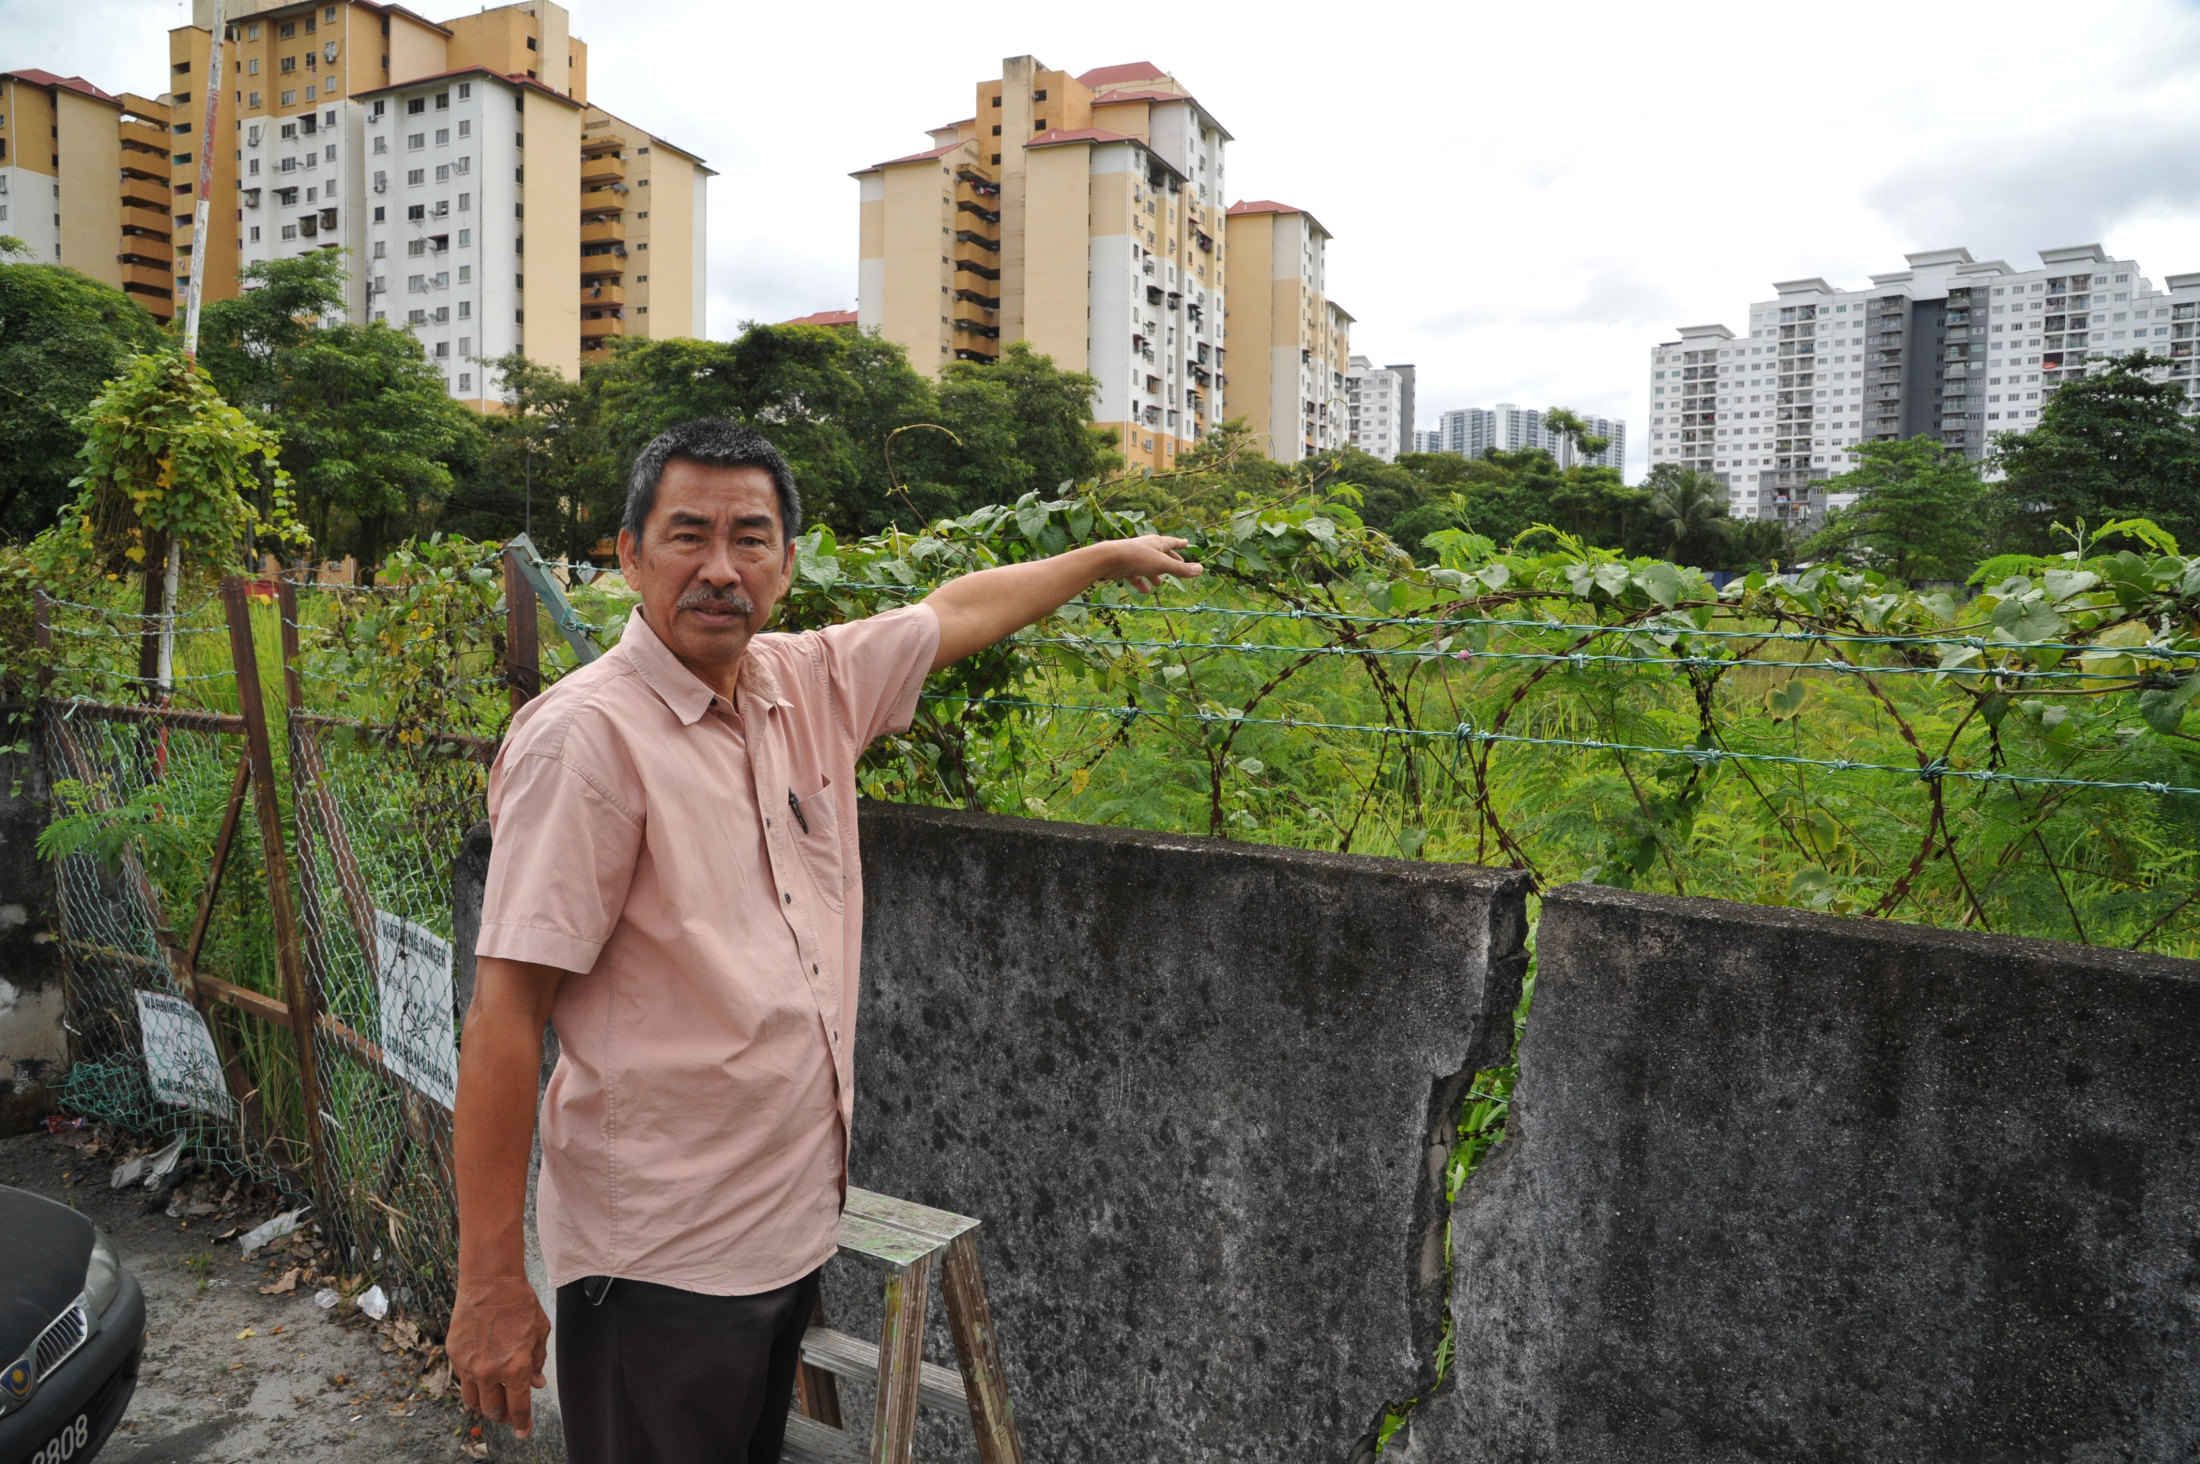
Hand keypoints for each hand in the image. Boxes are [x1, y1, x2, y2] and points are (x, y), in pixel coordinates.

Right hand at [448, 1273, 549, 1437]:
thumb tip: (535, 1383)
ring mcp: (468, 1364)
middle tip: (509, 1415)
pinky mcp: (454, 1354)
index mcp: (514, 1367)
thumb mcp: (539, 1333)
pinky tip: (483, 1378)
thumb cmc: (520, 1304)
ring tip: (494, 1402)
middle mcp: (489, 1371)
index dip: (522, 1423)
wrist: (490, 1282)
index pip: (518, 1406)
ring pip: (473, 1400)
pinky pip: (463, 1379)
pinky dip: (474, 1384)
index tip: (523, 1432)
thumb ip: (536, 1362)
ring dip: (485, 1406)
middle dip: (503, 1417)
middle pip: (492, 1410)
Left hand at [1102, 535, 1202, 593]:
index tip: (1186, 542)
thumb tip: (1201, 570)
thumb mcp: (1162, 564)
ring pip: (1148, 566)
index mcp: (1157, 543)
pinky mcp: (1125, 566)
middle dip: (1170, 560)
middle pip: (1161, 554)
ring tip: (1160, 583)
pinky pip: (1135, 575)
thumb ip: (1180, 569)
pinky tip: (1145, 591)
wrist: (1109, 559)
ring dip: (1155, 574)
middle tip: (1179, 564)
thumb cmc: (1138, 558)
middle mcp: (1146, 548)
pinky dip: (1141, 582)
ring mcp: (1135, 557)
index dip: (1180, 543)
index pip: (1172, 542)